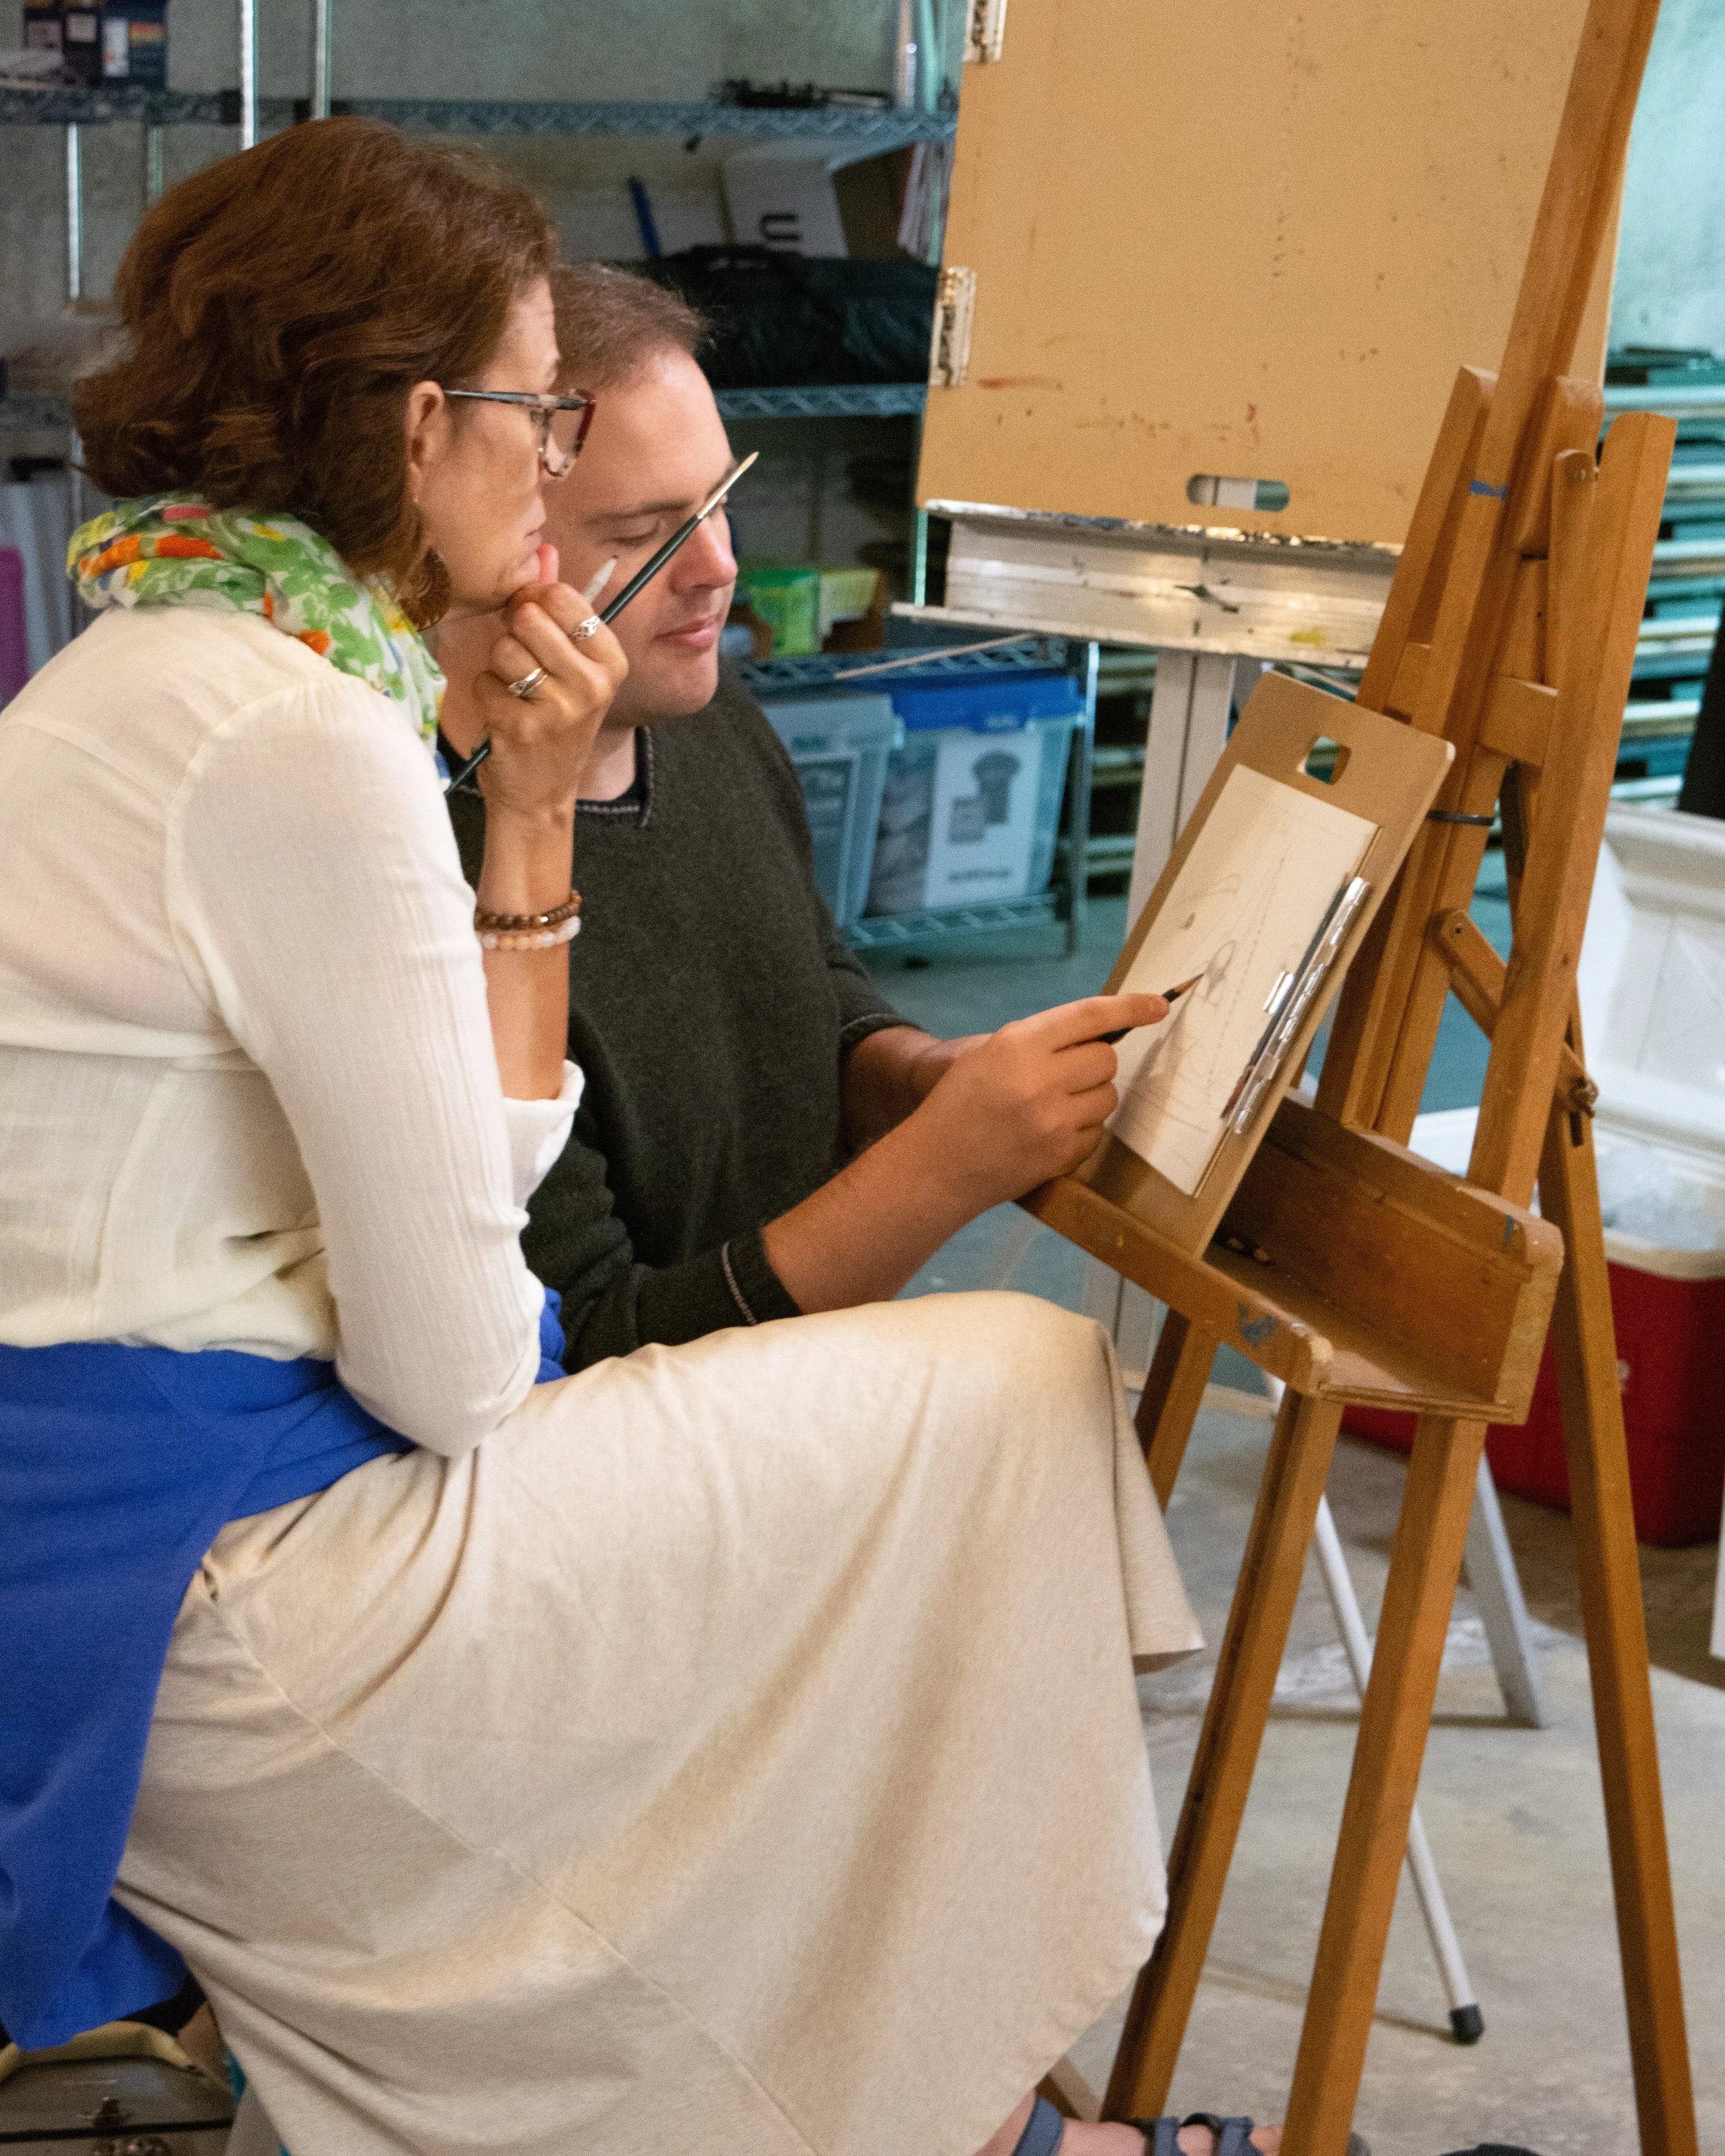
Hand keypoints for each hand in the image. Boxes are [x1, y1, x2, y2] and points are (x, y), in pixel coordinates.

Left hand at [473, 546, 626, 825]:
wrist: (540, 795)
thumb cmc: (554, 722)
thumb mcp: (571, 667)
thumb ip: (558, 608)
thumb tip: (543, 550)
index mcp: (611, 662)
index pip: (563, 598)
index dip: (534, 601)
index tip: (532, 622)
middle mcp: (593, 683)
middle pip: (528, 618)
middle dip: (514, 635)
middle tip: (523, 665)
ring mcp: (559, 707)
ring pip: (503, 649)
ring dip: (498, 668)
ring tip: (515, 693)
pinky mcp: (521, 726)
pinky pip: (484, 682)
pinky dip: (486, 696)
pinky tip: (504, 717)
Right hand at [908, 993, 1168, 1209]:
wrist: (936, 1165)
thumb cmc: (960, 1103)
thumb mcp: (990, 1053)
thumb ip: (1042, 1039)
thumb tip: (1103, 1030)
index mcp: (1018, 1044)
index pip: (1090, 1016)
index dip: (1130, 1007)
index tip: (1158, 1005)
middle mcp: (1040, 1079)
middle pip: (1107, 1059)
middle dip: (1093, 1064)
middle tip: (1063, 1076)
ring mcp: (1054, 1121)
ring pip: (1108, 1096)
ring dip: (1090, 1098)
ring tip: (1050, 1108)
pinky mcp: (1062, 1155)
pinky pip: (1098, 1133)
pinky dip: (1080, 1131)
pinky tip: (1047, 1134)